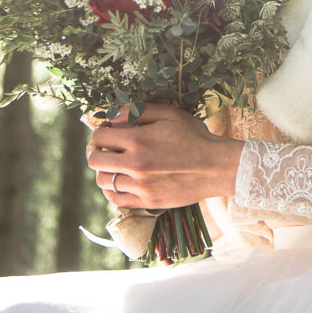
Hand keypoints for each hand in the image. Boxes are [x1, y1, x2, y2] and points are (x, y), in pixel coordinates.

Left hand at [86, 103, 240, 209]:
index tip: (107, 132)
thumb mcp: (169, 114)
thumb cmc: (195, 136)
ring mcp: (140, 185)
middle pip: (94, 160)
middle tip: (104, 148)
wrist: (216, 167)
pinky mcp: (148, 201)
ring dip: (104, 170)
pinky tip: (120, 182)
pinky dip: (112, 191)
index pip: (100, 136)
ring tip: (114, 165)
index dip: (100, 132)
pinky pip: (117, 200)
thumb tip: (113, 116)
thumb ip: (139, 111)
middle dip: (95, 151)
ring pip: (103, 181)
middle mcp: (135, 164)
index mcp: (138, 140)